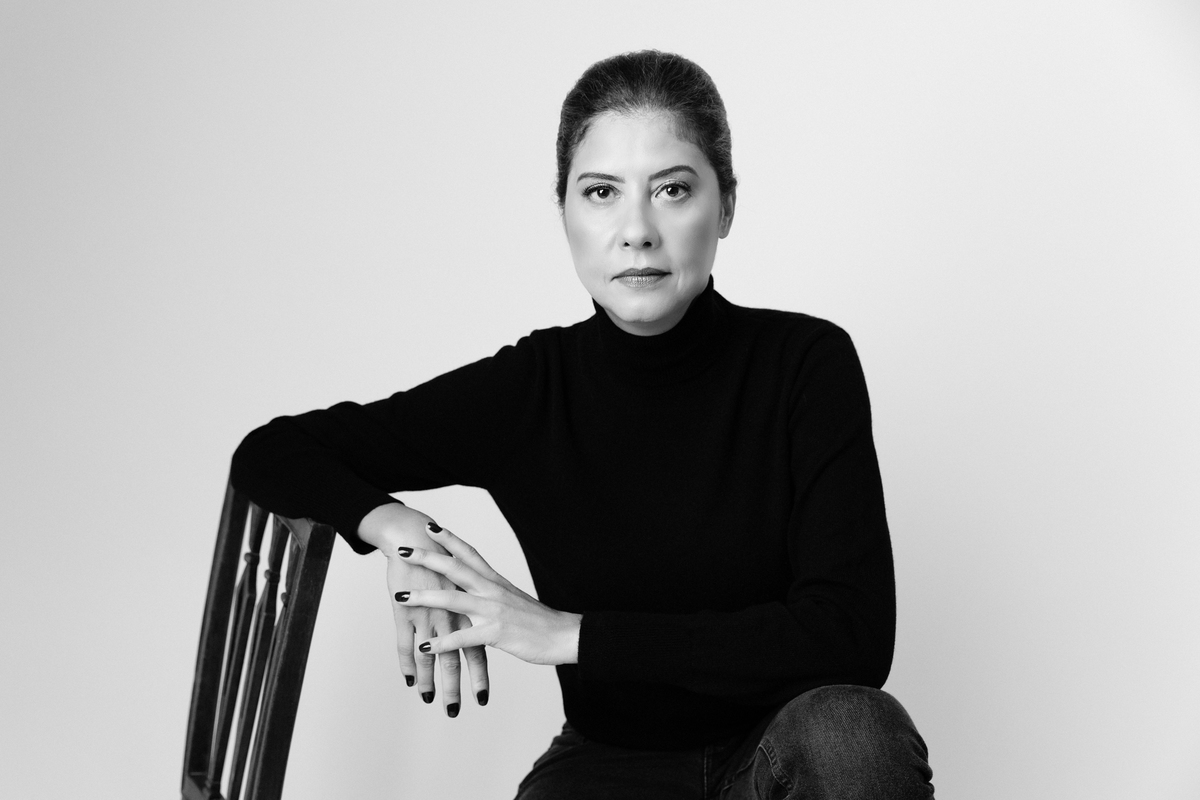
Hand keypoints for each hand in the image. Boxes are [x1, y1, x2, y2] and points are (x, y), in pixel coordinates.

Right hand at [359, 504, 489, 716]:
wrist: (415, 535)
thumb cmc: (442, 559)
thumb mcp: (462, 584)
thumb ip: (469, 609)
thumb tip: (478, 631)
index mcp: (469, 607)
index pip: (478, 648)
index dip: (480, 675)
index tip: (482, 699)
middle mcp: (452, 613)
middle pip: (456, 657)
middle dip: (456, 686)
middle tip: (454, 712)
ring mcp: (429, 613)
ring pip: (429, 655)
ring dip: (429, 680)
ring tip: (428, 700)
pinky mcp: (406, 609)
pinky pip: (405, 643)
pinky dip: (407, 663)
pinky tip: (408, 679)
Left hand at [396, 522, 581, 665]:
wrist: (565, 635)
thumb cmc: (539, 621)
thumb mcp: (513, 600)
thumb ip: (493, 594)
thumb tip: (477, 589)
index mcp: (496, 581)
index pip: (469, 552)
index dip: (449, 538)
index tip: (430, 527)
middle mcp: (492, 590)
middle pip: (455, 567)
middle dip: (426, 558)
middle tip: (403, 550)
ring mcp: (494, 610)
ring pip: (453, 599)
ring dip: (424, 596)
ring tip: (400, 596)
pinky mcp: (496, 633)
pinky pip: (463, 637)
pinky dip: (442, 642)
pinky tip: (424, 646)